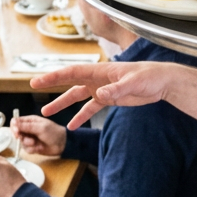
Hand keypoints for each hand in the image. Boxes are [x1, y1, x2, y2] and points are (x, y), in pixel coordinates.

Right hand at [12, 114, 65, 156]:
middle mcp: (28, 128)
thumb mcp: (40, 128)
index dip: (14, 127)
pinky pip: (26, 149)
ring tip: (36, 143)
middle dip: (21, 137)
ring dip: (28, 144)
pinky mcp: (32, 147)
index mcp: (30, 120)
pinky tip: (39, 148)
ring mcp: (30, 138)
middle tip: (28, 140)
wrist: (62, 144)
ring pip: (21, 142)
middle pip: (16, 133)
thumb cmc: (53, 132)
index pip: (15, 122)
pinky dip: (32, 149)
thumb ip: (26, 126)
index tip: (17, 133)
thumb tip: (13, 122)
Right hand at [35, 61, 174, 128]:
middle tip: (34, 88)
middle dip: (52, 85)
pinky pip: (91, 109)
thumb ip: (116, 89)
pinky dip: (81, 117)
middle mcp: (98, 78)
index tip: (37, 80)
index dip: (54, 76)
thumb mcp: (133, 83)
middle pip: (70, 82)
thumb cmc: (149, 76)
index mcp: (101, 70)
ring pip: (77, 96)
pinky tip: (72, 126)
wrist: (162, 82)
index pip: (72, 72)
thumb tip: (100, 94)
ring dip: (63, 104)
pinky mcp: (109, 99)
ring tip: (46, 113)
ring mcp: (102, 88)